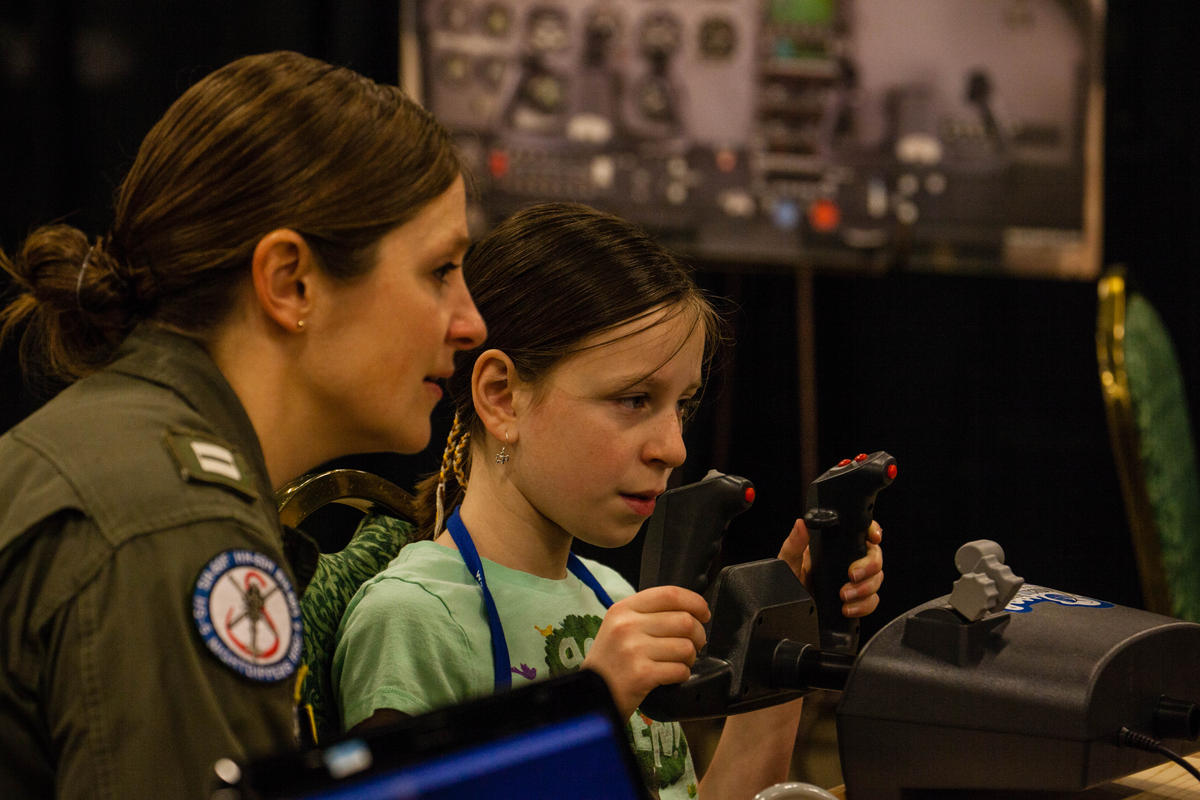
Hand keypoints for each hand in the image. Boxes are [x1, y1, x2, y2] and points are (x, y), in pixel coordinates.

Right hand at [581, 585, 709, 718]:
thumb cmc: (610, 662)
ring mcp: (633, 650)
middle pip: (684, 620)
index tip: (703, 613)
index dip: (694, 602)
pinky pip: (680, 670)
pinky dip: (682, 674)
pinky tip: (671, 676)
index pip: (669, 594)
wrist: (591, 695)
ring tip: (679, 662)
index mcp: (623, 609)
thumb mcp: (619, 626)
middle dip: (698, 635)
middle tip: (695, 644)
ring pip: (686, 647)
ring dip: (690, 657)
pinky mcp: (642, 674)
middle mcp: (627, 625)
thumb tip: (688, 609)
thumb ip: (647, 614)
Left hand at [776, 519, 883, 617]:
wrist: (790, 611)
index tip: (873, 537)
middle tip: (853, 575)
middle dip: (869, 566)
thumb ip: (794, 543)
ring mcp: (854, 582)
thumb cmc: (788, 584)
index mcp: (834, 548)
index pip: (860, 533)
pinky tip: (847, 608)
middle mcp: (847, 562)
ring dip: (865, 589)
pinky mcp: (856, 601)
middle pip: (875, 557)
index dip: (872, 531)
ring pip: (876, 579)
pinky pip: (871, 601)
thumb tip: (801, 524)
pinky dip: (863, 606)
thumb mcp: (788, 562)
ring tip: (844, 595)